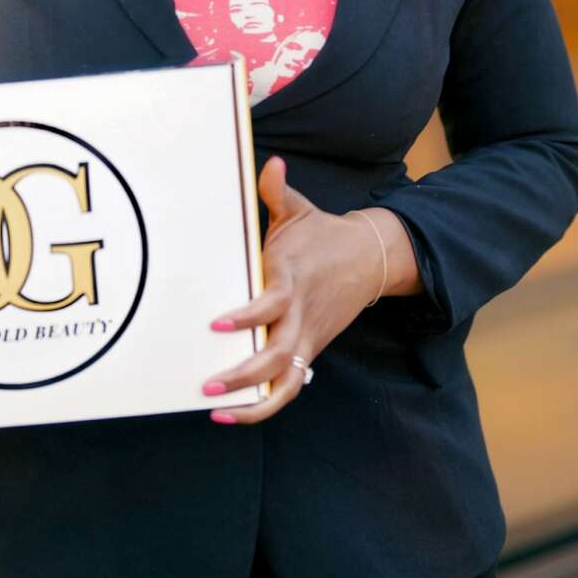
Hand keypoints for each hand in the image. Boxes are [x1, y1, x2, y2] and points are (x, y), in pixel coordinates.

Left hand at [202, 157, 420, 425]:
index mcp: (292, 278)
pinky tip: (235, 412)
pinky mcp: (309, 351)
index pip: (273, 303)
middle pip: (278, 355)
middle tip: (207, 383)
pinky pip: (289, 387)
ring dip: (253, 401)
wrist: (370, 259)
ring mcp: (306, 337)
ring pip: (285, 382)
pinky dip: (266, 405)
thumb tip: (271, 164)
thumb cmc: (322, 235)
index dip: (248, 316)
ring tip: (216, 408)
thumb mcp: (300, 209)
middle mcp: (300, 314)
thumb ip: (277, 191)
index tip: (217, 322)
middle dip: (243, 374)